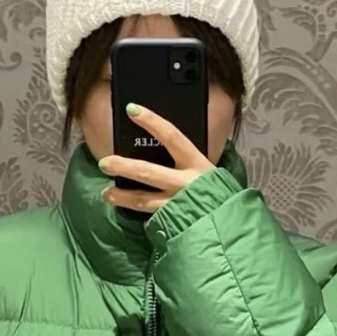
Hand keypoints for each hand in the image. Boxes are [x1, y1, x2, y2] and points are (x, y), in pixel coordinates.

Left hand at [98, 104, 213, 214]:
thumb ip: (188, 161)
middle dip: (123, 166)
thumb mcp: (208, 171)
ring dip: (121, 196)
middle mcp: (186, 183)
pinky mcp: (172, 223)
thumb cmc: (219, 194)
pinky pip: (151, 217)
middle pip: (147, 172)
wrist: (231, 226)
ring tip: (106, 193)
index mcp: (197, 163)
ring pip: (142, 200)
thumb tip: (163, 144)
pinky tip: (127, 210)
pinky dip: (137, 214)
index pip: (171, 136)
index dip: (151, 121)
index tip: (131, 109)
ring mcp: (177, 205)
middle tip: (104, 162)